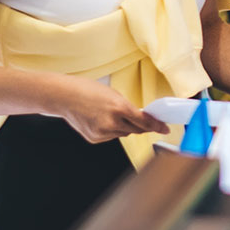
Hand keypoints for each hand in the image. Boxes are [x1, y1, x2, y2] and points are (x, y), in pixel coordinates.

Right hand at [53, 77, 170, 144]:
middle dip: (142, 126)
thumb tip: (141, 119)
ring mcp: (102, 133)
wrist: (64, 97)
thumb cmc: (88, 90)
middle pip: (137, 130)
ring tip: (112, 115)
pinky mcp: (95, 138)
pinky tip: (102, 120)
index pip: (145, 121)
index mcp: (119, 108)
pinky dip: (112, 130)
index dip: (157, 126)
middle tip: (143, 120)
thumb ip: (129, 108)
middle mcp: (112, 123)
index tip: (165, 129)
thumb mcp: (114, 94)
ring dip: (125, 127)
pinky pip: (111, 136)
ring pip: (124, 133)